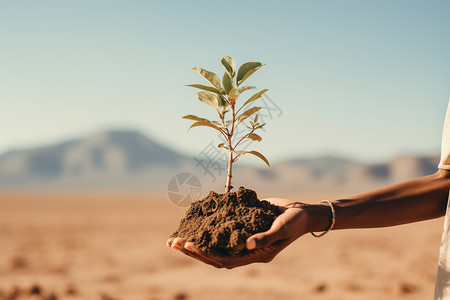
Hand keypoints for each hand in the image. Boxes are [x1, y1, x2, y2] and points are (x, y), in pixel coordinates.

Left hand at [167, 198, 310, 268]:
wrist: (301, 212)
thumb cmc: (294, 222)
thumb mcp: (281, 229)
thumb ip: (264, 237)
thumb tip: (246, 244)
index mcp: (252, 254)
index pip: (223, 258)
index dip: (204, 253)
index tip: (188, 244)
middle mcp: (244, 248)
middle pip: (212, 253)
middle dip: (192, 249)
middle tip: (173, 243)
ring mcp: (241, 236)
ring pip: (213, 242)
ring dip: (195, 240)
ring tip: (175, 237)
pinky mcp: (241, 224)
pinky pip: (220, 228)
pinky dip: (207, 226)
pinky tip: (193, 220)